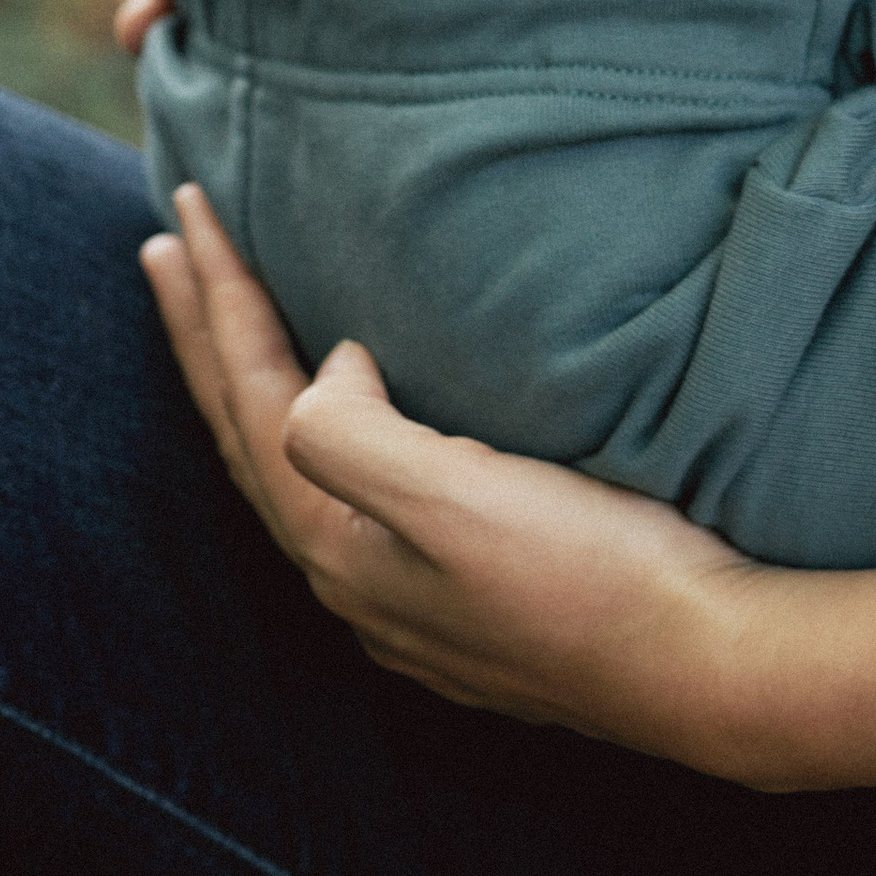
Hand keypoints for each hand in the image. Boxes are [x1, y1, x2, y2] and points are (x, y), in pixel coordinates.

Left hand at [141, 185, 875, 792]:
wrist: (704, 666)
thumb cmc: (591, 574)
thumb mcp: (457, 500)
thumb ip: (353, 435)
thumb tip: (328, 369)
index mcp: (339, 544)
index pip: (251, 398)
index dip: (216, 300)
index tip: (190, 209)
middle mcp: (353, 577)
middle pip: (251, 435)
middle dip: (206, 336)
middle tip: (171, 244)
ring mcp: (406, 595)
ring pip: (298, 466)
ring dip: (255, 382)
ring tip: (234, 320)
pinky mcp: (461, 593)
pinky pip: (352, 489)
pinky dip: (322, 427)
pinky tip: (355, 412)